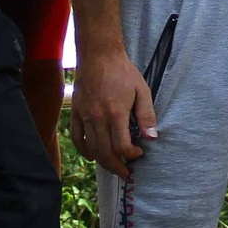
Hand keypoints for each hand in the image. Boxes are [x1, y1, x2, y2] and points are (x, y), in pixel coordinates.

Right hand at [68, 49, 156, 178]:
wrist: (98, 54)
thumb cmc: (123, 71)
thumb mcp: (142, 90)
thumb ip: (147, 116)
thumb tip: (152, 137)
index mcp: (115, 113)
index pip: (121, 146)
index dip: (130, 155)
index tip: (138, 153)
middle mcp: (98, 117)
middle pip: (105, 152)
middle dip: (117, 166)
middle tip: (126, 173)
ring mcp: (84, 116)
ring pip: (91, 148)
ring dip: (103, 162)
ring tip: (113, 166)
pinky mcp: (76, 112)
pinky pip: (77, 138)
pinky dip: (84, 151)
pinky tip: (93, 156)